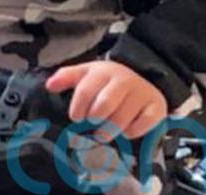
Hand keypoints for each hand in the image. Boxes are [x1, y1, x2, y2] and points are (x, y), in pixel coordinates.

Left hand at [45, 60, 167, 138]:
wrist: (144, 75)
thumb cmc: (108, 80)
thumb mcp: (87, 73)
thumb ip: (66, 77)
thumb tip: (49, 85)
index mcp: (102, 72)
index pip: (85, 90)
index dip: (77, 107)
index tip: (75, 117)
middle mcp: (122, 80)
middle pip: (104, 105)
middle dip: (95, 118)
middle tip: (93, 123)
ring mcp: (140, 93)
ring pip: (121, 119)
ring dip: (110, 130)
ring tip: (104, 132)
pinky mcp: (156, 107)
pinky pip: (141, 126)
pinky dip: (131, 132)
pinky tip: (126, 130)